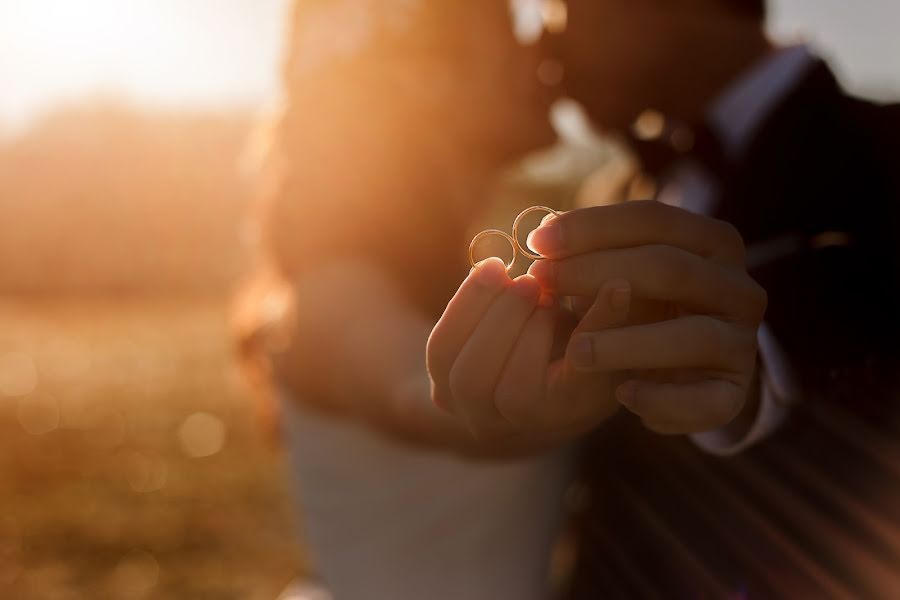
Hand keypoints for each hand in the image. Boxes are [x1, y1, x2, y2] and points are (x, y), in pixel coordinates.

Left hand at [426, 257, 630, 441]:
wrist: (541, 367)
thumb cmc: (586, 342)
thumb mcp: (605, 332)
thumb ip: (608, 318)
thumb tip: (618, 286)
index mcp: (565, 414)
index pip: (574, 385)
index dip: (581, 337)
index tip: (607, 287)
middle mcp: (513, 426)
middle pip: (501, 389)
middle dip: (512, 325)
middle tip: (536, 283)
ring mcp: (472, 411)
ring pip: (461, 369)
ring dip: (481, 310)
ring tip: (508, 273)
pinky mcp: (443, 385)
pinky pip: (442, 347)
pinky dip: (463, 305)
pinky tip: (491, 273)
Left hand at [527, 200, 766, 434]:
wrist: (682, 373)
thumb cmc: (642, 308)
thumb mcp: (619, 273)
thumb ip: (590, 253)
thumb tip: (544, 234)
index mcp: (713, 242)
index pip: (654, 220)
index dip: (592, 227)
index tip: (538, 240)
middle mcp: (738, 287)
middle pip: (670, 269)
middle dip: (597, 273)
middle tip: (543, 283)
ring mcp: (742, 341)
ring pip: (692, 336)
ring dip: (628, 344)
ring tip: (577, 352)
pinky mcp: (735, 392)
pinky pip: (706, 399)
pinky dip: (663, 399)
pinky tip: (623, 396)